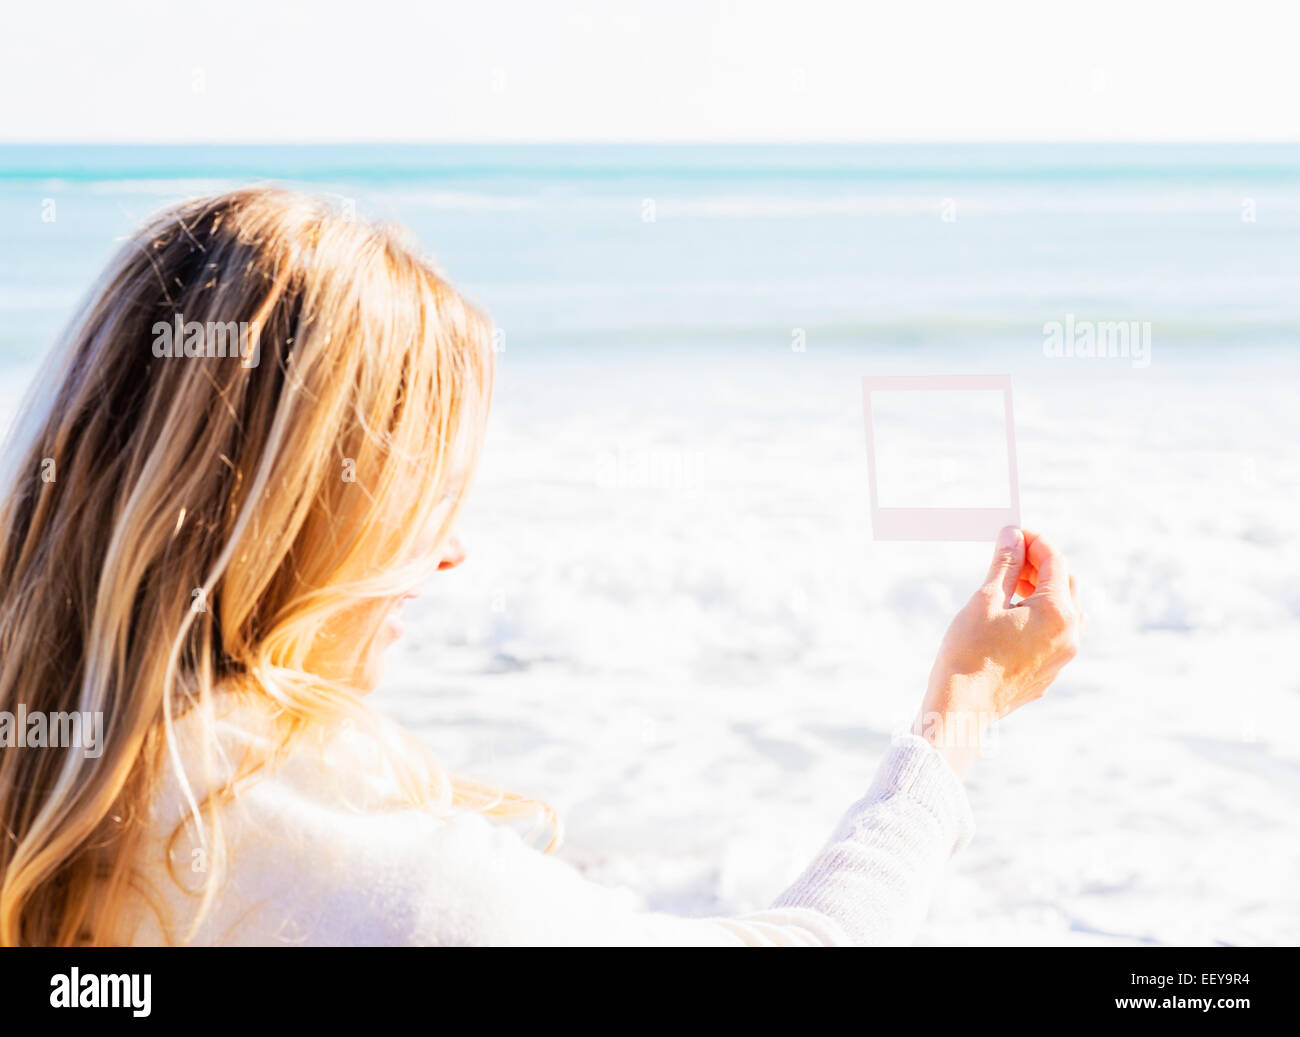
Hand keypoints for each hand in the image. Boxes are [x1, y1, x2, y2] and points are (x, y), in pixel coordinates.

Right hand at [912, 526, 1082, 777]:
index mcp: (1058, 613)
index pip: (1055, 561)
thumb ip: (1005, 565)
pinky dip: (1039, 615)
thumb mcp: (985, 600)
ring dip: (1042, 590)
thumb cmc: (969, 653)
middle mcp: (1070, 635)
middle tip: (1011, 554)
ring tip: (1008, 583)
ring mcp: (1062, 657)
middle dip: (1041, 564)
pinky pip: (1054, 634)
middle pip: (1066, 584)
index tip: (1012, 532)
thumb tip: (1013, 535)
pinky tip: (1010, 614)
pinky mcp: (1049, 672)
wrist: (962, 709)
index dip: (1034, 540)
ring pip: (1064, 610)